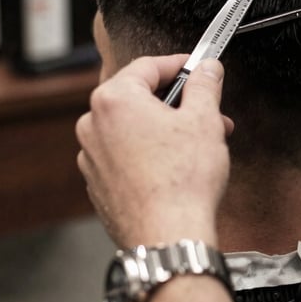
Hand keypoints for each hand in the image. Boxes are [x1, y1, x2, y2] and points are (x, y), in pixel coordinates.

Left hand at [76, 55, 230, 248]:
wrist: (167, 237)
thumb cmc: (182, 181)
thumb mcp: (204, 119)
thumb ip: (204, 85)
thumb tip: (207, 70)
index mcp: (114, 99)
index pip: (148, 66)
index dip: (179, 64)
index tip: (198, 68)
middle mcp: (93, 124)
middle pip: (140, 98)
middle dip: (178, 103)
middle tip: (208, 112)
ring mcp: (92, 157)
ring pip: (134, 128)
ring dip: (166, 129)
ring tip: (200, 144)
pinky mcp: (98, 184)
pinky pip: (126, 155)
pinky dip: (150, 153)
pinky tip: (178, 167)